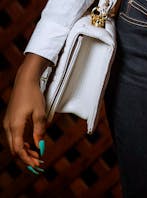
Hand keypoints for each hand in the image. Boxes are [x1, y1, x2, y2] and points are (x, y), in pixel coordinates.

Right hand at [3, 54, 48, 169]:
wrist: (25, 80)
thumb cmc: (33, 95)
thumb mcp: (40, 113)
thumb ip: (39, 131)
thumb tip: (40, 146)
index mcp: (15, 126)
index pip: (19, 149)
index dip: (28, 159)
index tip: (37, 163)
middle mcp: (8, 126)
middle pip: (15, 148)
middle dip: (26, 156)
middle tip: (38, 160)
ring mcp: (8, 123)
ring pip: (14, 143)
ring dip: (24, 149)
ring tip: (37, 153)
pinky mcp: (10, 119)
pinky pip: (14, 136)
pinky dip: (22, 142)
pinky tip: (31, 142)